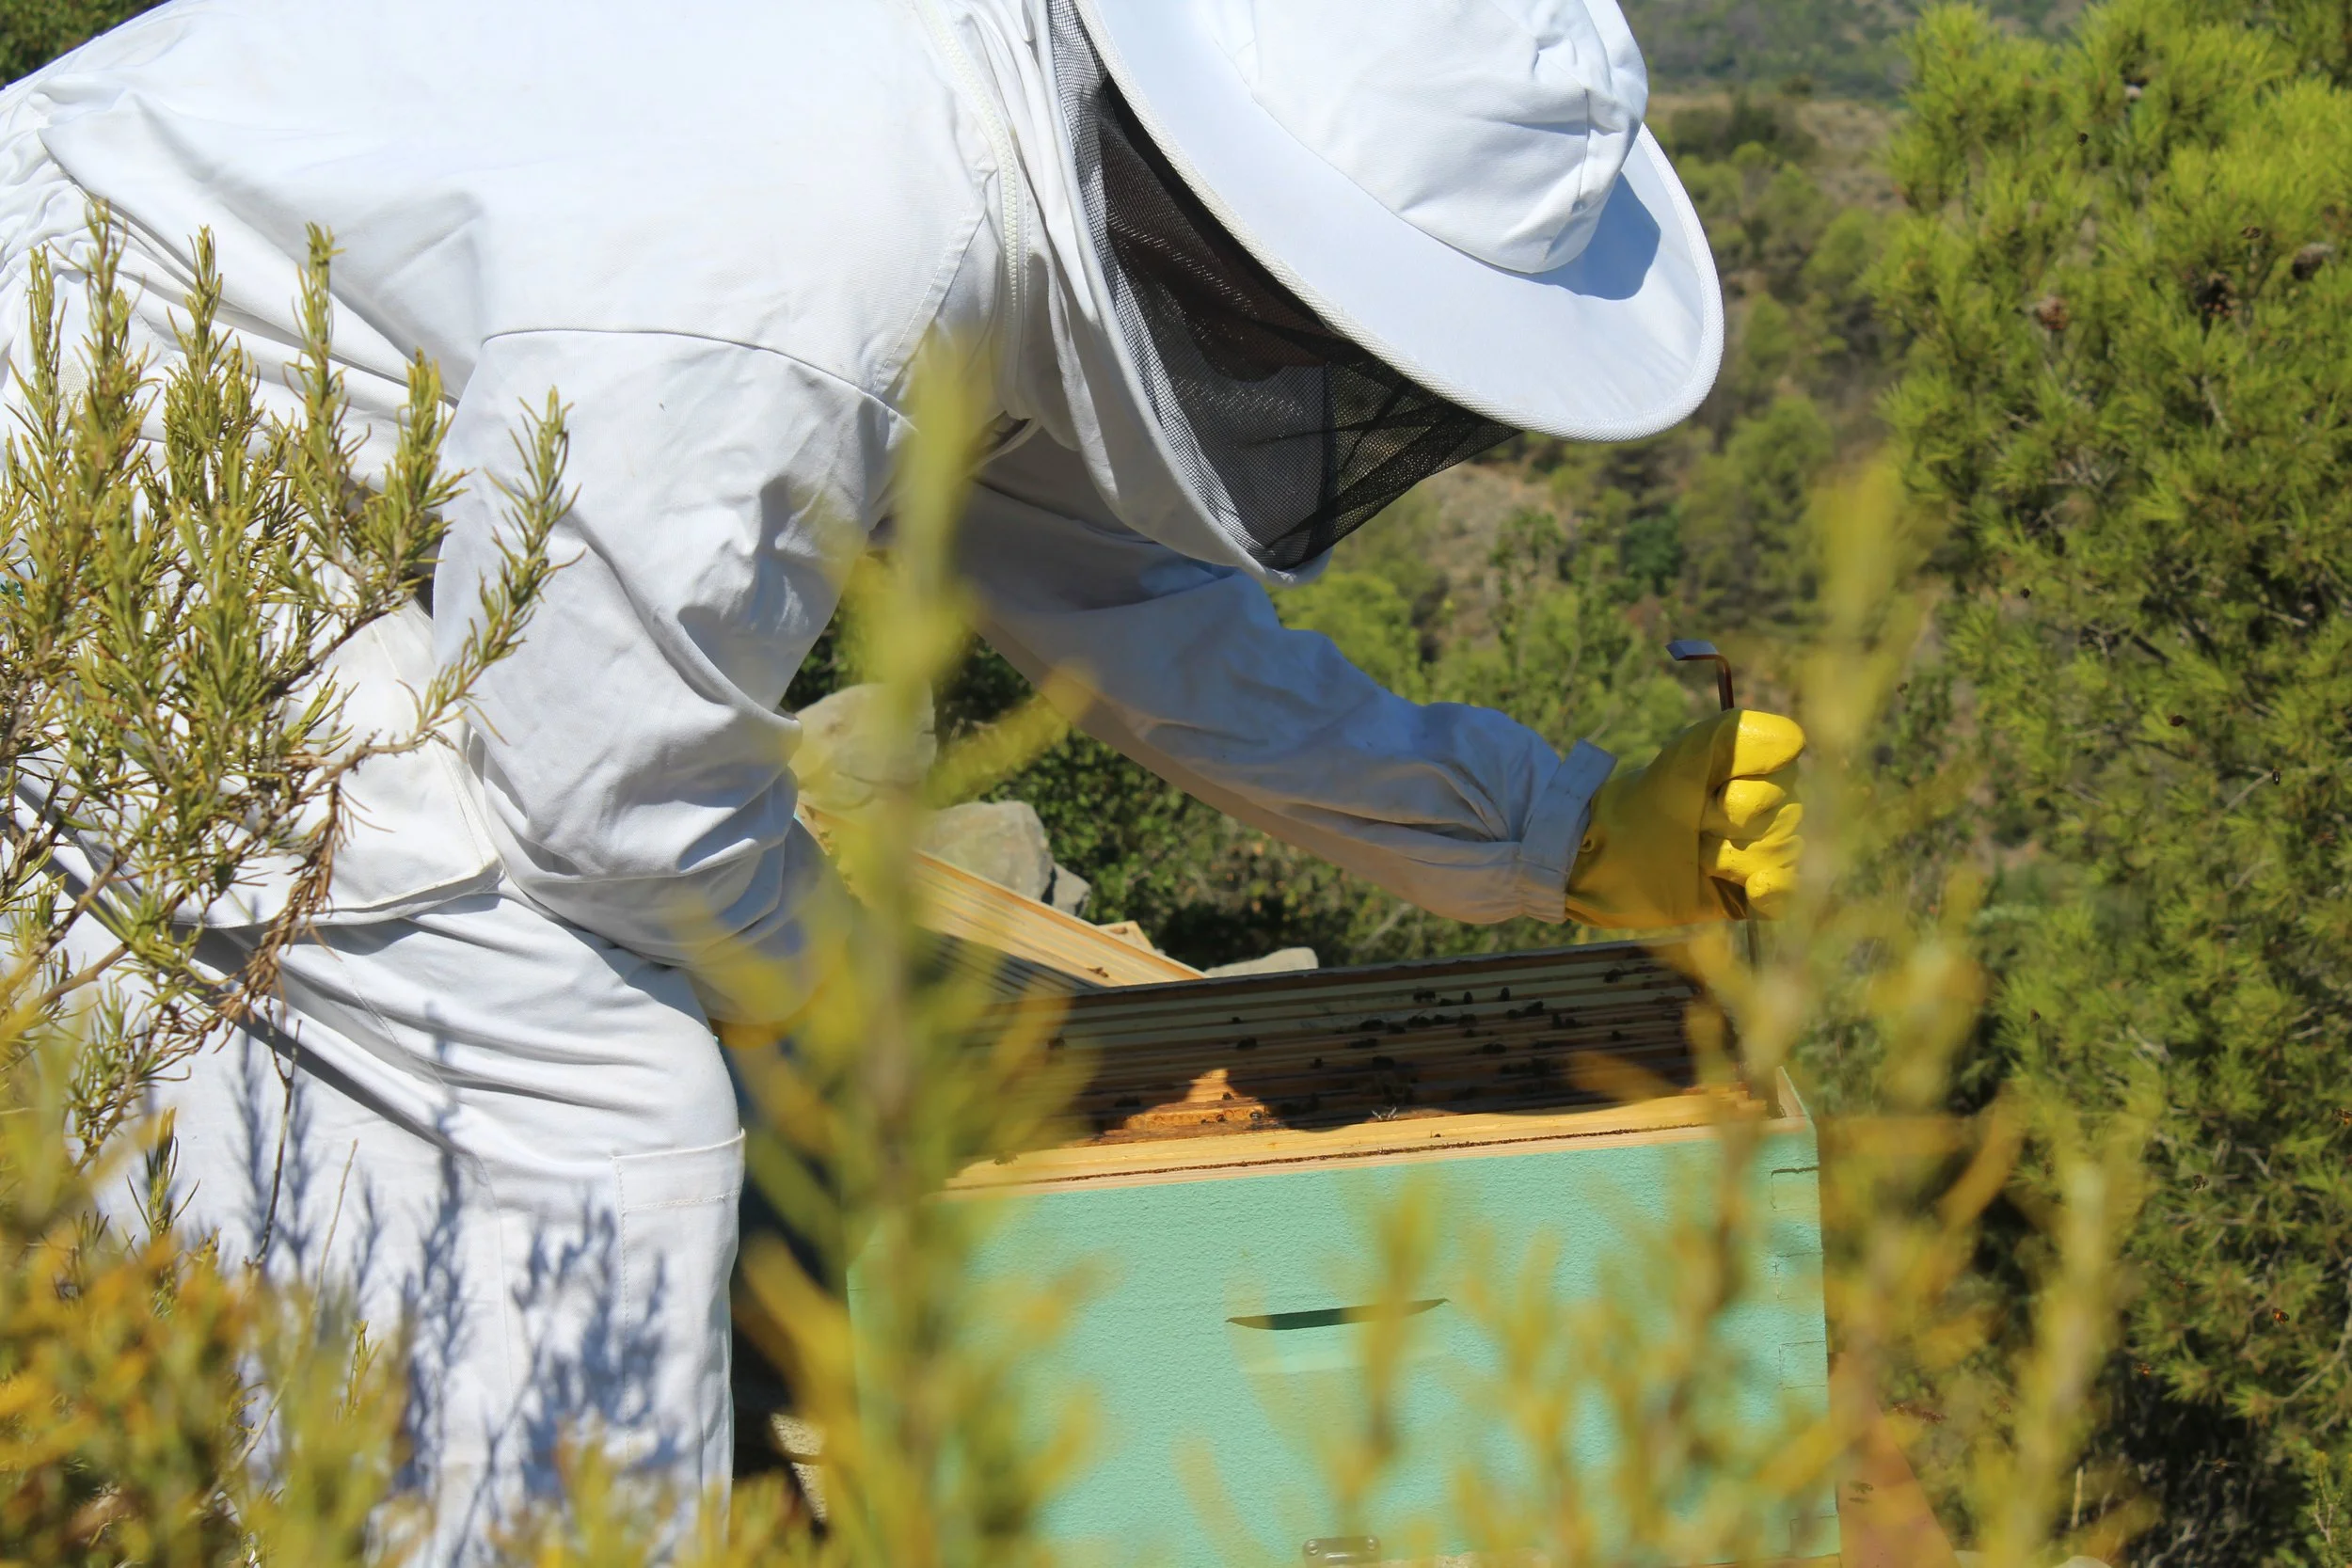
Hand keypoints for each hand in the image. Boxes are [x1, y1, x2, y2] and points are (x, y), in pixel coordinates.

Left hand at [1562, 709, 1804, 929]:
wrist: (1603, 863)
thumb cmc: (1639, 805)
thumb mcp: (1679, 764)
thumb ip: (1729, 738)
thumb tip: (1794, 741)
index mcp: (1751, 767)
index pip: (1787, 762)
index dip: (1750, 779)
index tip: (1710, 788)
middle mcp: (1764, 807)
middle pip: (1786, 812)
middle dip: (1731, 822)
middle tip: (1693, 827)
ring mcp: (1759, 851)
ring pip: (1783, 852)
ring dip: (1731, 858)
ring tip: (1696, 857)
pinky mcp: (1751, 894)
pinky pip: (1787, 894)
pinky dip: (1775, 891)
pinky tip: (1754, 888)